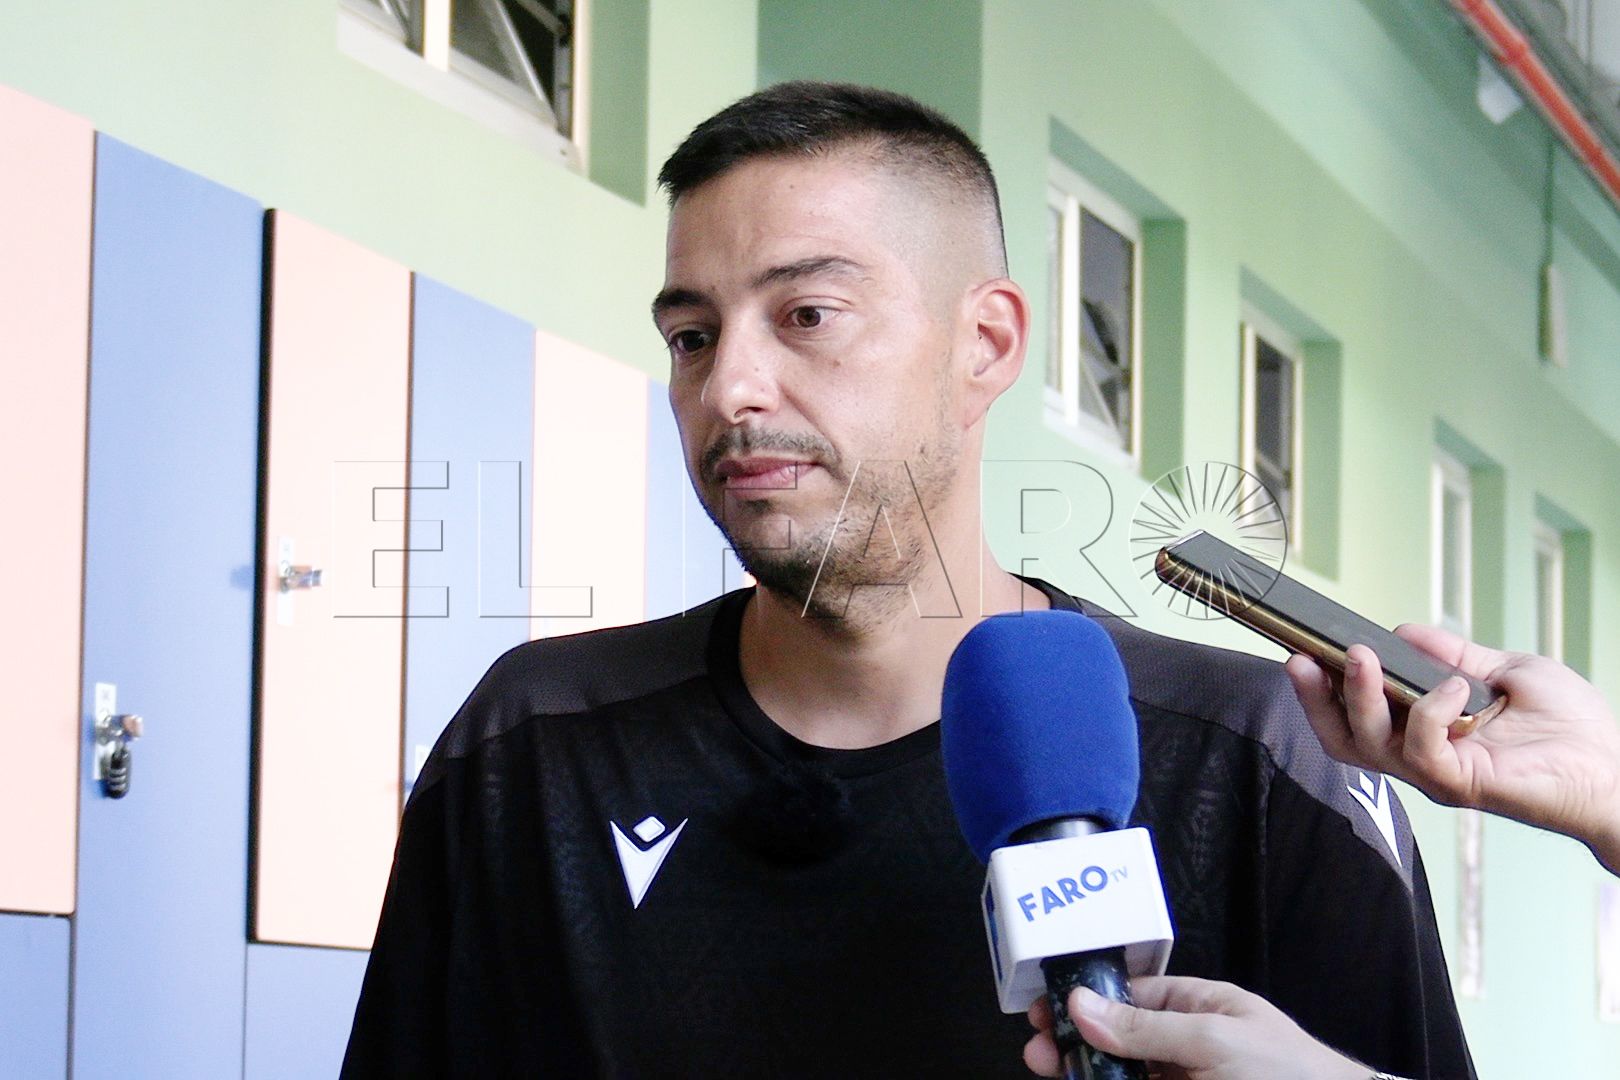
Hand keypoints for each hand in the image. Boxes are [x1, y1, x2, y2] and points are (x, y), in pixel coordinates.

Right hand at [1022, 976, 1368, 1079]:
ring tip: (1053, 1072)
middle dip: (1076, 1043)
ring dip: (1087, 1072)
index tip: (1047, 1010)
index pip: (1131, 997)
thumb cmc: (1292, 1075)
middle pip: (1118, 1039)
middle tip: (1038, 1053)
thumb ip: (1147, 1027)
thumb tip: (1083, 1004)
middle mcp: (1188, 1045)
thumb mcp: (1215, 1040)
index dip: (1086, 1002)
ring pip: (1124, 1074)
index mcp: (1200, 1007)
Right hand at [1285, 624, 1619, 874]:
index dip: (1322, 689)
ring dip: (1360, 696)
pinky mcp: (1459, 784)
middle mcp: (1420, 758)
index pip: (1354, 716)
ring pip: (1371, 743)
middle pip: (1343, 738)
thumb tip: (1404, 631)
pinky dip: (1430, 711)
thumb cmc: (1570, 727)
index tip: (1305, 650)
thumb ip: (1454, 655)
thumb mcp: (1505, 671)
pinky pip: (1422, 749)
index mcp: (1423, 732)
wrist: (1614, 766)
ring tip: (1363, 657)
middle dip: (1315, 698)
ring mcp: (1436, 774)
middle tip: (1305, 658)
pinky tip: (1457, 688)